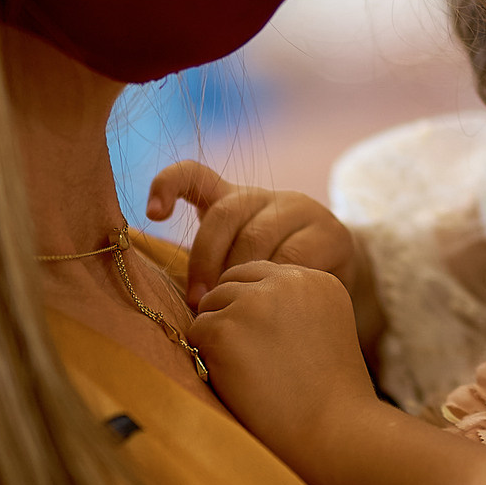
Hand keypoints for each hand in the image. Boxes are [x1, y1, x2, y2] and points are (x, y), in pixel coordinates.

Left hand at [146, 161, 354, 308]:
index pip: (194, 175)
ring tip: (234, 308)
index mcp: (234, 201)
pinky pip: (295, 256)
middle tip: (200, 300)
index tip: (154, 214)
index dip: (167, 184)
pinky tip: (272, 303)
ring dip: (240, 275)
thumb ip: (206, 270)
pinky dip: (275, 282)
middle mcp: (267, 198)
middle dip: (205, 259)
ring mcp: (302, 211)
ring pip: (258, 235)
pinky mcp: (331, 233)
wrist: (331, 293)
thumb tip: (171, 295)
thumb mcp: (233, 273)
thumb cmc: (268, 287)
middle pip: (225, 213)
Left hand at [190, 261, 379, 466]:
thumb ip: (290, 305)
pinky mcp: (225, 329)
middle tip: (250, 359)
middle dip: (232, 316)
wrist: (331, 430)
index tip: (264, 342)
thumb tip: (237, 298)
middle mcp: (287, 280)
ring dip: (218, 337)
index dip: (253, 308)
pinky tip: (237, 381)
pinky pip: (195, 333)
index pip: (262, 274)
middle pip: (232, 282)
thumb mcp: (324, 328)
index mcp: (316, 278)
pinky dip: (206, 359)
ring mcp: (254, 302)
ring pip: (210, 306)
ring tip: (249, 373)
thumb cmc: (327, 394)